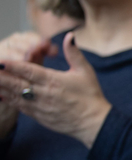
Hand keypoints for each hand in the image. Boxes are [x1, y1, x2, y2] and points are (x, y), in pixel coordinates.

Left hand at [0, 32, 110, 147]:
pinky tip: (1, 95)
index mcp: (54, 81)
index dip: (13, 66)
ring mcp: (40, 107)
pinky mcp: (40, 117)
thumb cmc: (91, 95)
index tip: (1, 61)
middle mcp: (44, 94)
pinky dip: (9, 100)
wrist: (94, 123)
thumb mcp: (85, 71)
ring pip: (15, 96)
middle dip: (1, 77)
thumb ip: (74, 53)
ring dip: (2, 88)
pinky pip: (20, 107)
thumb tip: (70, 36)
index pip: (29, 71)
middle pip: (16, 83)